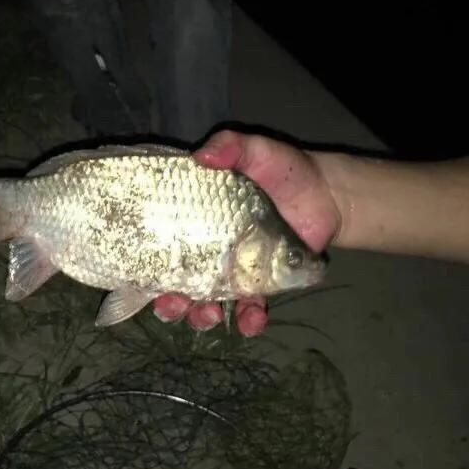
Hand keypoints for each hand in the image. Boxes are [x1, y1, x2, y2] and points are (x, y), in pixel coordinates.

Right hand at [152, 129, 341, 335]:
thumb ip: (230, 147)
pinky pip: (250, 309)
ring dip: (202, 315)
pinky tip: (250, 321)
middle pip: (178, 284)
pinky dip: (248, 321)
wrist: (325, 192)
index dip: (148, 264)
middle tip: (171, 304)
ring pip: (208, 303)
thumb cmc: (283, 168)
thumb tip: (200, 156)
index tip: (142, 276)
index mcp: (197, 221)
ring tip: (206, 315)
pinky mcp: (262, 285)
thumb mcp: (255, 150)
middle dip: (170, 302)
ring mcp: (234, 271)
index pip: (163, 246)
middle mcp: (209, 251)